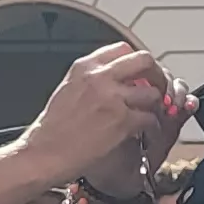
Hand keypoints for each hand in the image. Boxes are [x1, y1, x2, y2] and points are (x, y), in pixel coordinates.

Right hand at [17, 43, 182, 189]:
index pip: (123, 49)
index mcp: (85, 67)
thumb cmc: (52, 129)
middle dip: (157, 74)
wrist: (44, 153)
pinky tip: (149, 133)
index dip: (137, 62)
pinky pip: (150, 119)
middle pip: (144, 61)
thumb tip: (114, 78)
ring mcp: (113, 99)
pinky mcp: (122, 121)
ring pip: (153, 93)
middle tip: (158, 88)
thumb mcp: (68, 89)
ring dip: (157, 105)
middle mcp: (100, 78)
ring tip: (152, 115)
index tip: (142, 74)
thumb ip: (91, 79)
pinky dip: (154, 127)